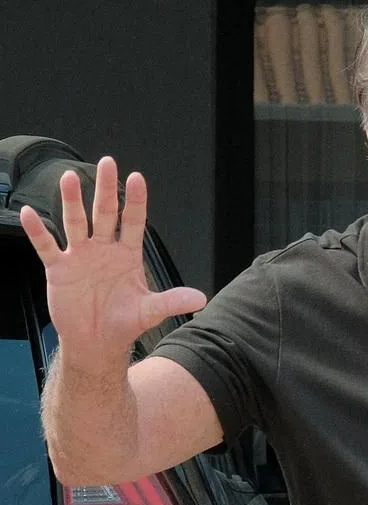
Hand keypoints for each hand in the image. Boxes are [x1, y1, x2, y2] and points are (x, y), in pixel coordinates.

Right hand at [19, 157, 205, 371]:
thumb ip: (172, 301)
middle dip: (106, 189)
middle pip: (104, 214)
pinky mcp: (59, 268)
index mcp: (127, 255)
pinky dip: (38, 231)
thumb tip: (201, 299)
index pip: (133, 221)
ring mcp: (80, 256)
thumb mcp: (151, 311)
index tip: (137, 177)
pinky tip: (29, 213)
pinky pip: (46, 245)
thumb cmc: (124, 322)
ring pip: (75, 222)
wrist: (97, 342)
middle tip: (106, 162)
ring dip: (72, 201)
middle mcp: (104, 250)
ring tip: (70, 178)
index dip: (135, 201)